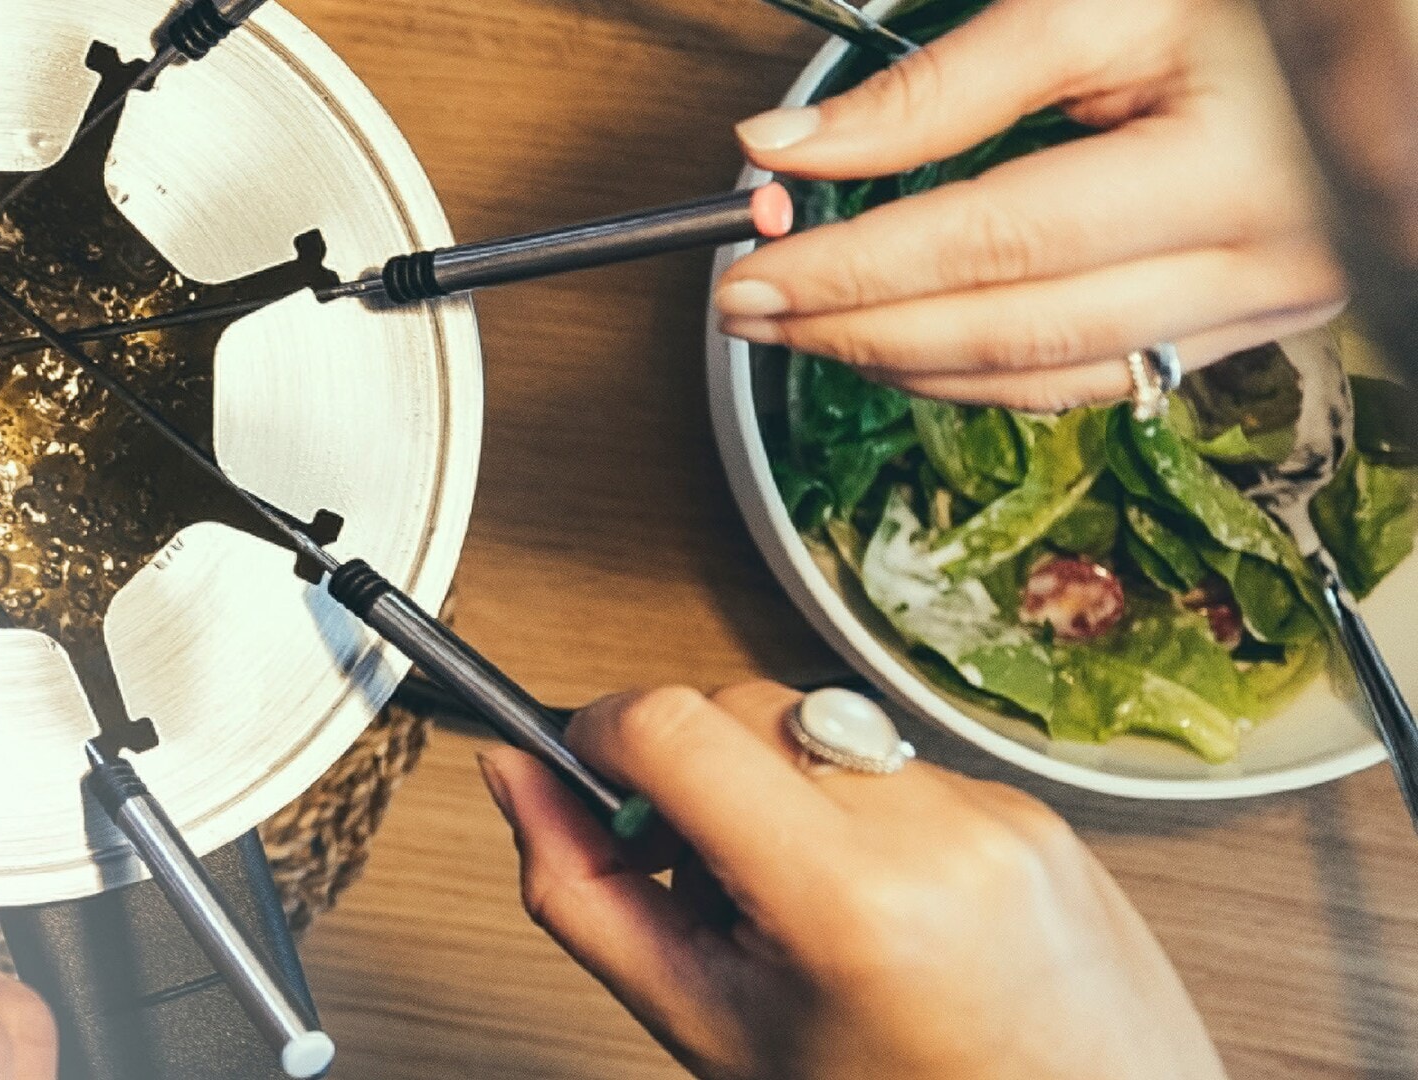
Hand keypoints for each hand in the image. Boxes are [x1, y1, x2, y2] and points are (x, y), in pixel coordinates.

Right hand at [481, 683, 1223, 1079]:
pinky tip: (875, 907)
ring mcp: (996, 809)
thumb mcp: (708, 1024)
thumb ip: (585, 897)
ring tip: (796, 907)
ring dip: (773, 794)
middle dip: (687, 774)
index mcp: (847, 896)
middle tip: (689, 875)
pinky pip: (894, 764)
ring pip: (814, 728)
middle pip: (738, 706)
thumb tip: (517, 780)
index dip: (599, 735)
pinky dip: (855, 817)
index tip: (587, 776)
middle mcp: (935, 828)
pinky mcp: (1031, 805)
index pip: (673, 724)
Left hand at [712, 0, 1341, 409]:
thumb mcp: (1091, 7)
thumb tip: (786, 149)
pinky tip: (906, 347)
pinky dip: (988, 374)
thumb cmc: (1240, 1)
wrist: (1354, 24)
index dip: (862, 270)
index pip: (1000, 242)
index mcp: (1233, 169)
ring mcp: (1273, 304)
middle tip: (748, 309)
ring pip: (1055, 378)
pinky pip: (1101, 377)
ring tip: (802, 330)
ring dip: (911, 365)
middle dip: (862, 329)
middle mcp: (1268, 259)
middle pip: (1020, 330)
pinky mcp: (1257, 323)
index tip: (756, 270)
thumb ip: (936, 88)